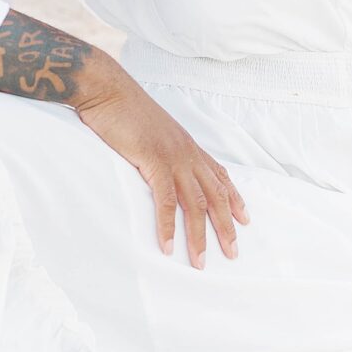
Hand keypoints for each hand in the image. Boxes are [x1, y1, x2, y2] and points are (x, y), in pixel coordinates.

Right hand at [75, 65, 247, 268]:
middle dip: (225, 226)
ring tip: (199, 262)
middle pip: (215, 195)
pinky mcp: (154, 160)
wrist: (106, 89)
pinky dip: (168, 226)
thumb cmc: (122, 109)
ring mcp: (173, 156)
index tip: (245, 219)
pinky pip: (166, 200)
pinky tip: (167, 246)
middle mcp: (187, 151)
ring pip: (195, 203)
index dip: (234, 199)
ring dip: (199, 236)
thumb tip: (156, 164)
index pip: (219, 175)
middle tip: (233, 253)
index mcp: (187, 144)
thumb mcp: (151, 130)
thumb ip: (160, 149)